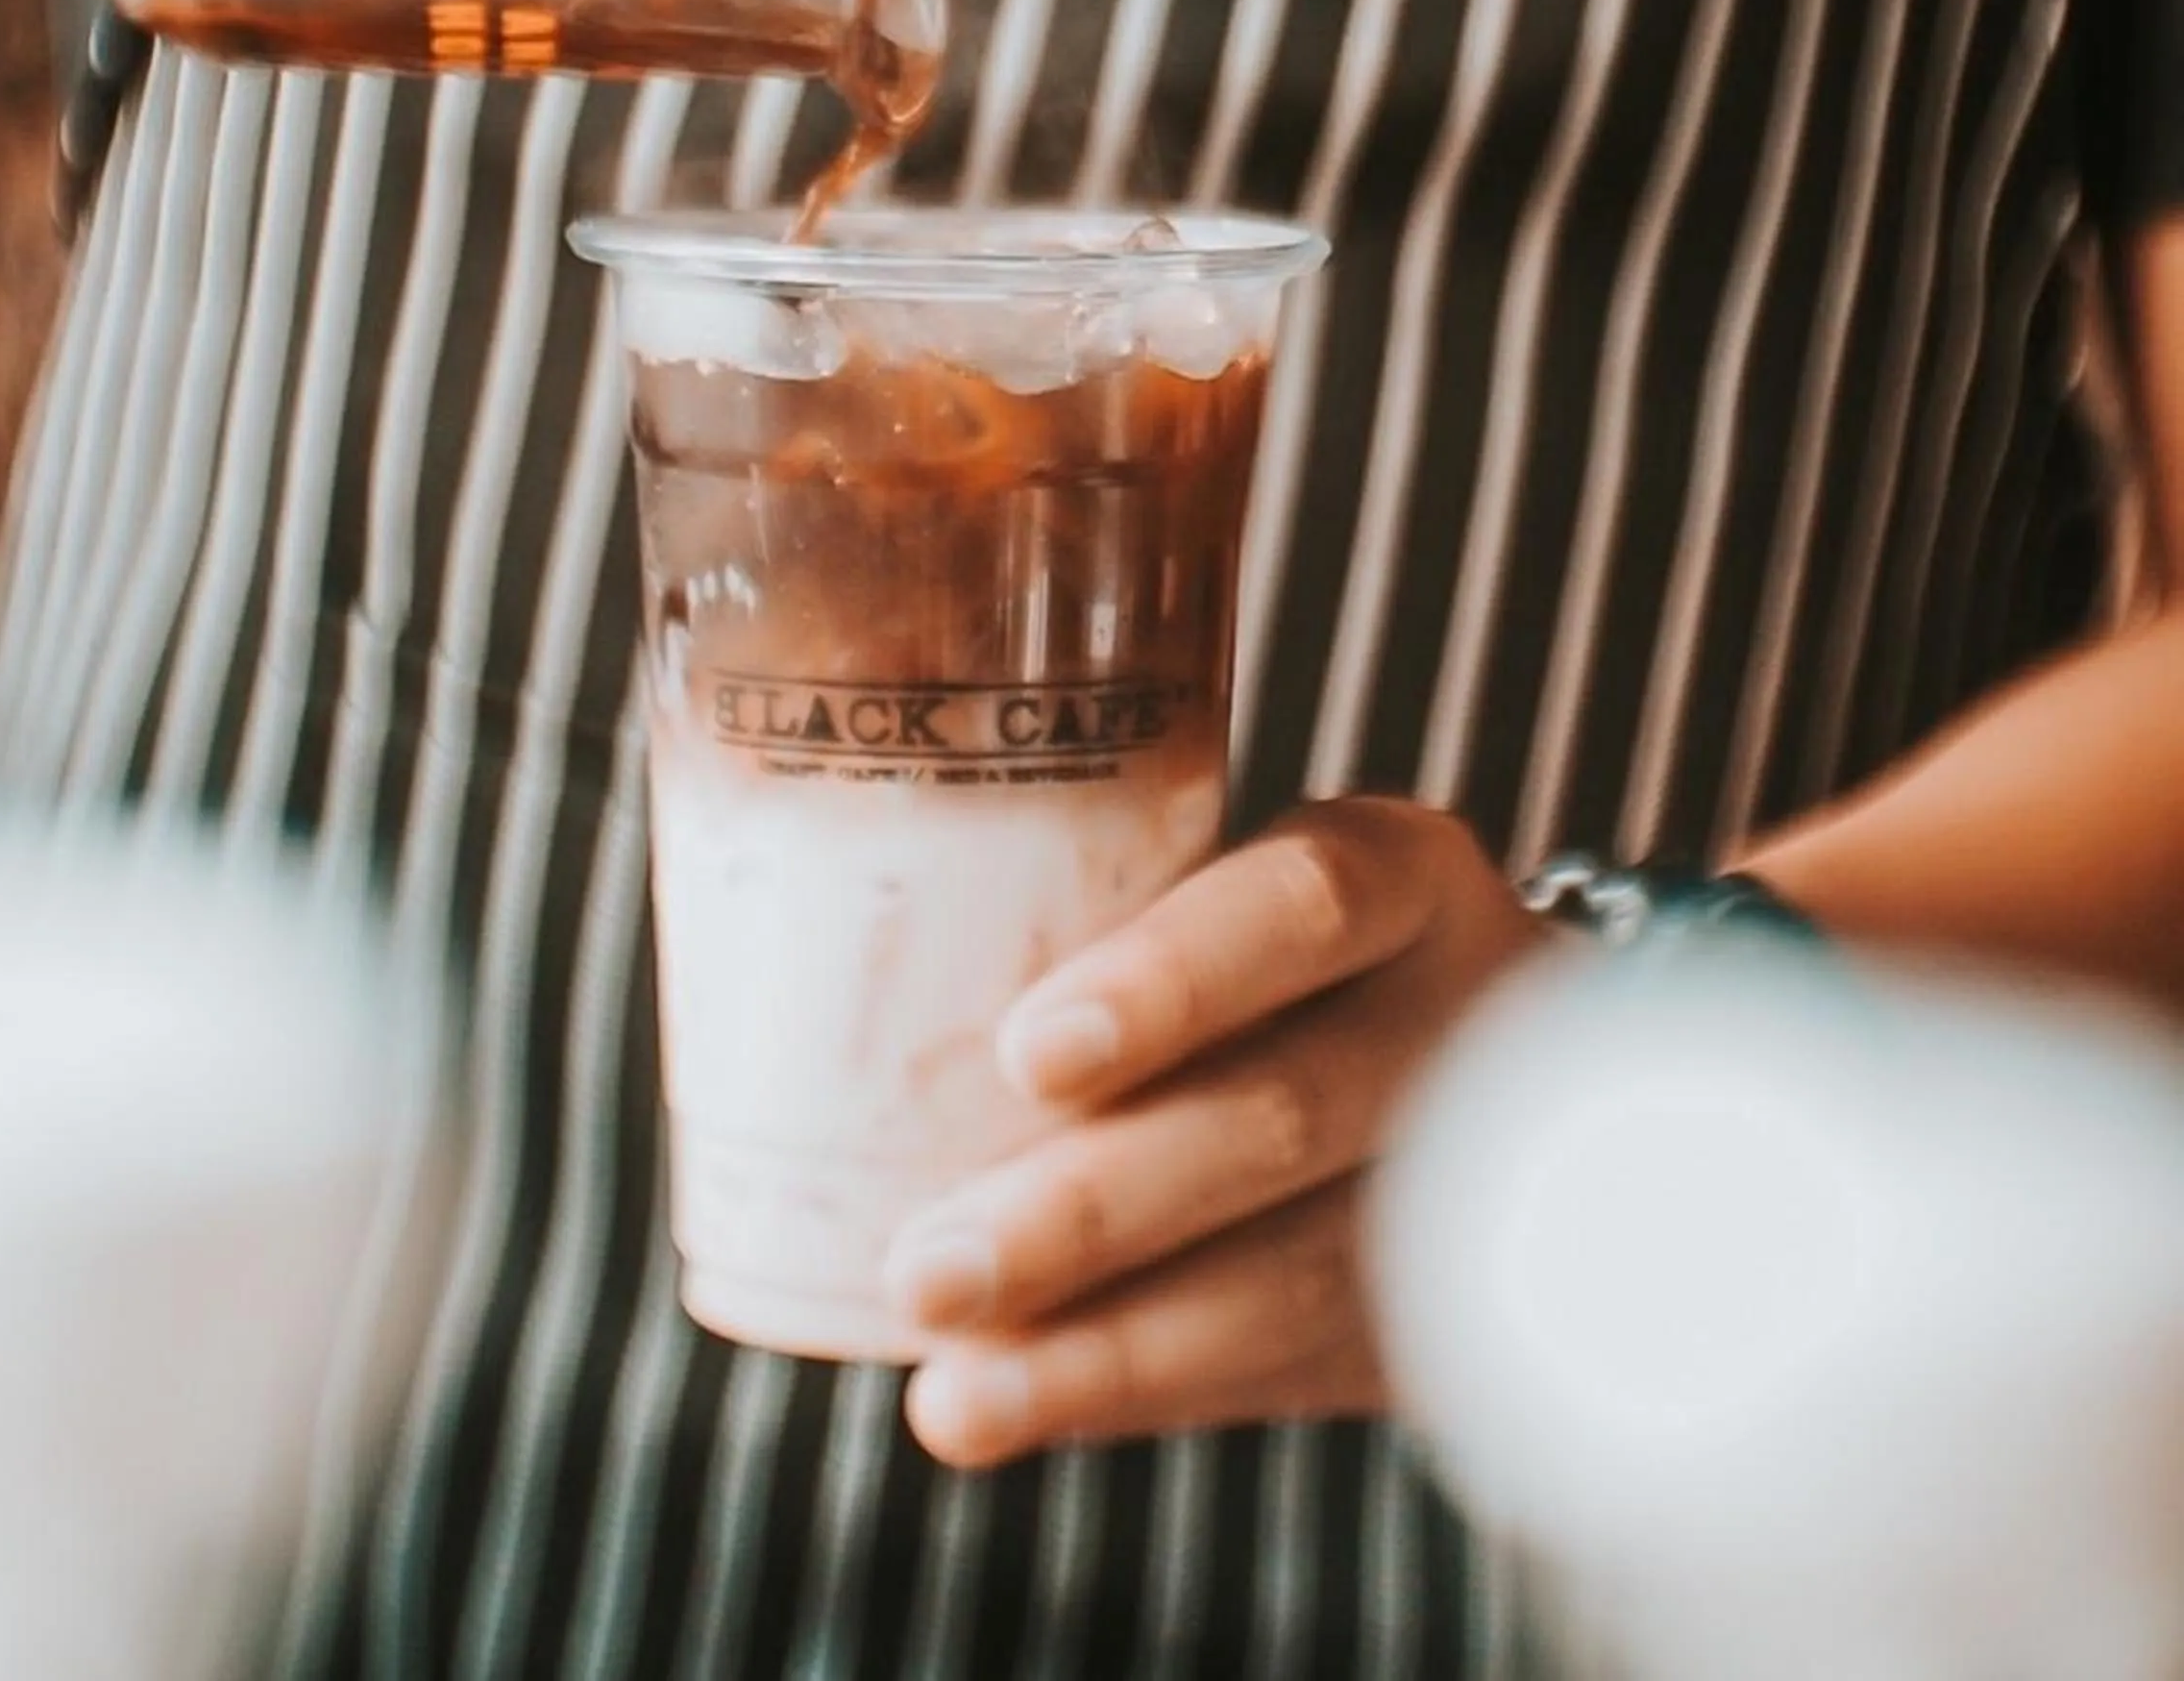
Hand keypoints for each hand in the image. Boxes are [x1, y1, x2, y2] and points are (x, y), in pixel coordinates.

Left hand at [886, 798, 1549, 1465]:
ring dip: (1107, 1346)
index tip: (1031, 1051)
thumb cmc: (1272, 944)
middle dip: (1097, 1207)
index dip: (1173, 981)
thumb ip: (1084, 886)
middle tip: (930, 1272)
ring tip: (953, 1390)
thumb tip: (785, 891)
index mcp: (1400, 874)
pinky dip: (1139, 1389)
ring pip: (1292, 1276)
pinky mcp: (1437, 1314)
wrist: (1493, 1065)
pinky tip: (1020, 1407)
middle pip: (1284, 1115)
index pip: (1301, 906)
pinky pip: (1285, 1368)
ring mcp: (1466, 1182)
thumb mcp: (1236, 874)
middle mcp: (1457, 1018)